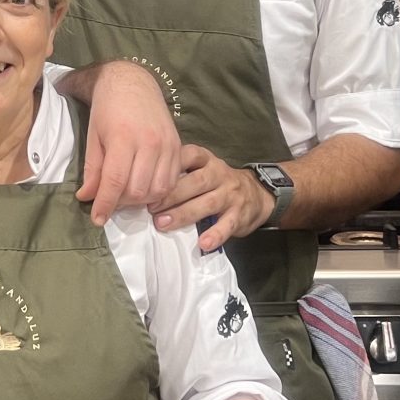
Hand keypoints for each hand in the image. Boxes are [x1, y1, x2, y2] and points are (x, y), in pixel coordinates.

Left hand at [76, 61, 184, 225]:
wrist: (133, 82)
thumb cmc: (107, 109)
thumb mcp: (93, 136)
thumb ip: (93, 169)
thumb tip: (87, 198)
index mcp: (123, 138)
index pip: (114, 182)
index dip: (105, 205)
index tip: (97, 220)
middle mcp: (149, 142)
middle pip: (138, 190)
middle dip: (122, 203)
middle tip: (110, 201)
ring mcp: (167, 144)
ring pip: (158, 190)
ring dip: (141, 200)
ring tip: (126, 194)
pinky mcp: (178, 146)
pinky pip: (172, 180)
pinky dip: (159, 191)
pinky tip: (145, 187)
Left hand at [155, 145, 274, 251]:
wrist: (257, 194)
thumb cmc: (216, 182)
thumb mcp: (201, 168)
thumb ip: (178, 173)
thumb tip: (142, 186)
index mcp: (205, 159)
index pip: (188, 155)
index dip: (168, 166)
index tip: (148, 179)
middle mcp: (219, 174)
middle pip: (196, 182)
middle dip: (171, 195)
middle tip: (150, 208)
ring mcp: (231, 194)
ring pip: (208, 203)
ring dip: (184, 214)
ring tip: (163, 224)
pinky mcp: (240, 215)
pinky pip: (227, 225)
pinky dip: (215, 234)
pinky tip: (203, 243)